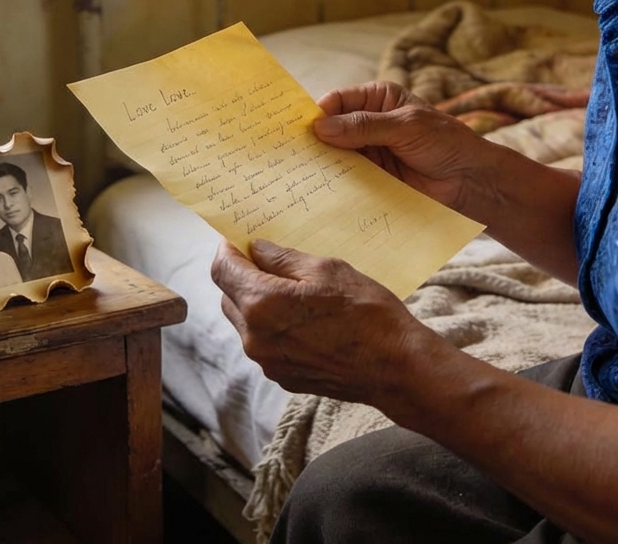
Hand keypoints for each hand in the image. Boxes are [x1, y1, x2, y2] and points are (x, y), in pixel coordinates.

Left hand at [211, 238, 428, 402]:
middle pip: (228, 296)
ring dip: (254, 301)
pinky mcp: (282, 377)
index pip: (222, 270)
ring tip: (288, 289)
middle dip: (240, 275)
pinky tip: (301, 317)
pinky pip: (263, 343)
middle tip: (266, 260)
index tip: (237, 240)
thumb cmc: (366, 313)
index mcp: (262, 304)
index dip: (227, 250)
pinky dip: (270, 326)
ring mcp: (267, 362)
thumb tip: (256, 249)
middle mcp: (255, 338)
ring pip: (244, 322)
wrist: (395, 369)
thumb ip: (282, 258)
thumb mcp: (327, 270)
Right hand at [314, 81, 491, 214]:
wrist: (470, 182)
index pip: (338, 101)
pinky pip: (347, 177)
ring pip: (336, 154)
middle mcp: (369, 123)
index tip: (298, 130)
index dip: (318, 114)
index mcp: (377, 99)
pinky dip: (335, 182)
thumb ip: (364, 126)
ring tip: (300, 174)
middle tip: (291, 154)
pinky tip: (320, 190)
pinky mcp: (372, 177)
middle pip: (332, 128)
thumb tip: (321, 127)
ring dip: (322, 163)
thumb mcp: (406, 127)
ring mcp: (369, 151)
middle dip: (315, 140)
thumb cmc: (446, 143)